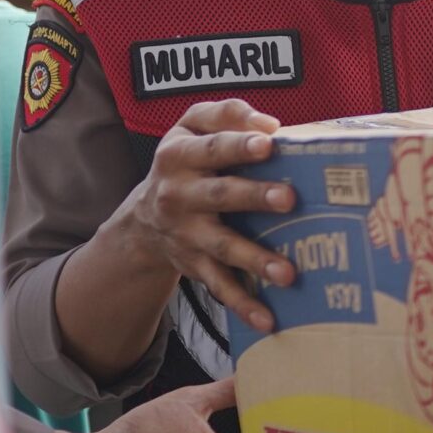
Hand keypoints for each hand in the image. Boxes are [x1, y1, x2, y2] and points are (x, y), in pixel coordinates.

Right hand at [108, 99, 298, 331]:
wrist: (144, 215)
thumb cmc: (187, 160)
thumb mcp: (191, 126)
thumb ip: (226, 114)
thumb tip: (269, 123)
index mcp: (179, 155)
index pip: (212, 147)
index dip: (239, 145)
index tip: (270, 144)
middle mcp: (179, 195)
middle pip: (219, 195)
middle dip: (253, 196)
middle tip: (289, 198)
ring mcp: (187, 234)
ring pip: (222, 246)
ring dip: (254, 258)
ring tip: (287, 272)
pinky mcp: (195, 264)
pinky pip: (220, 286)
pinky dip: (243, 304)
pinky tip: (268, 319)